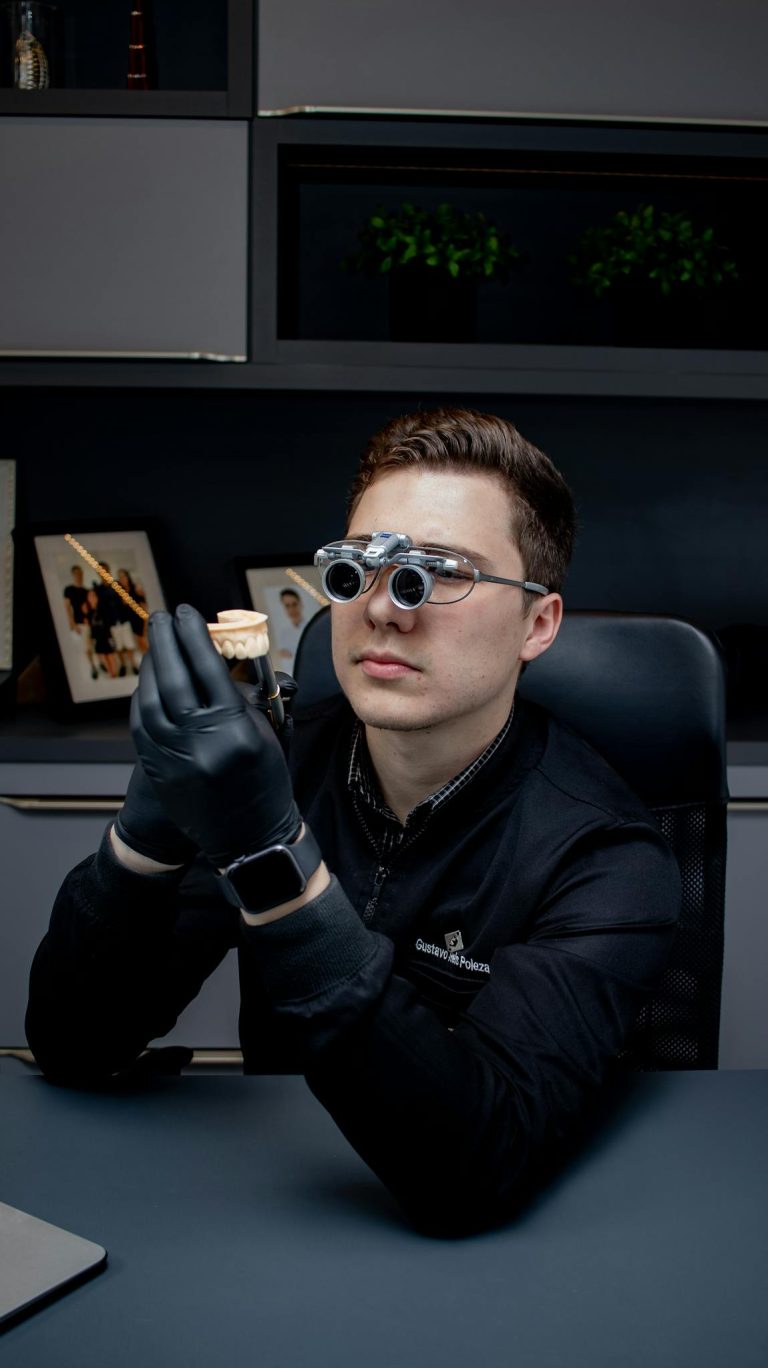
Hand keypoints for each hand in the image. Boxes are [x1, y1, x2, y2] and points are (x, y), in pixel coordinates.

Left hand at [130, 605, 300, 867]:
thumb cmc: (266, 781)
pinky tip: (149, 683)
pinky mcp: (158, 770)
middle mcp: (200, 742)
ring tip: (156, 646)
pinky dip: (143, 697)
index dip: (195, 636)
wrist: (250, 838)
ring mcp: (174, 757)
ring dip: (151, 667)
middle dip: (165, 641)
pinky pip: (141, 724)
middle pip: (173, 678)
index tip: (188, 613)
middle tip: (162, 618)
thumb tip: (220, 658)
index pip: (208, 668)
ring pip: (150, 699)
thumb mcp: (267, 734)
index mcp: (234, 729)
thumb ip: (243, 696)